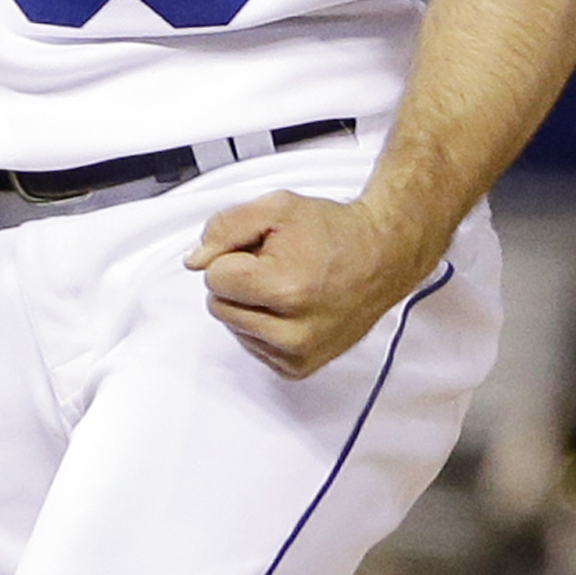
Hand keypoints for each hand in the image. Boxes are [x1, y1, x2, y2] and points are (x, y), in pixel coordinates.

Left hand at [184, 191, 435, 379]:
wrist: (381, 257)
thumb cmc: (332, 231)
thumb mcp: (275, 207)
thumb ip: (224, 228)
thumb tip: (194, 261)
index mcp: (286, 290)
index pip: (214, 278)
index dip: (232, 255)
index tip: (262, 249)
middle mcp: (294, 332)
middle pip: (218, 305)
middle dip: (238, 280)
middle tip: (276, 264)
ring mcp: (298, 354)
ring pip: (232, 326)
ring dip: (250, 303)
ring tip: (287, 282)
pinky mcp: (299, 367)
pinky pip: (251, 344)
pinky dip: (262, 323)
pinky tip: (291, 306)